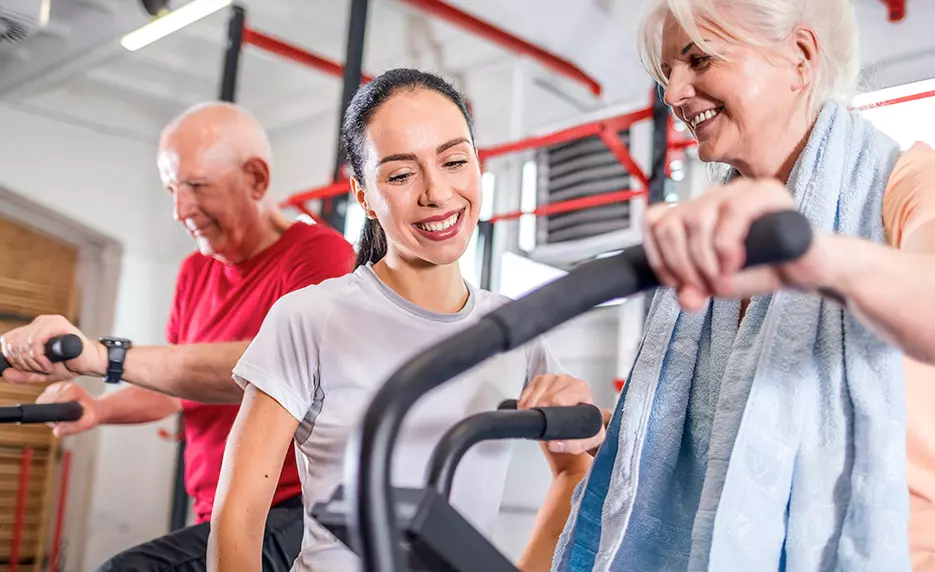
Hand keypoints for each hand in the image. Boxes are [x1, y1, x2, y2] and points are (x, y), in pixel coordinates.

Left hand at [0, 315, 105, 382]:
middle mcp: (40, 322)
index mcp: (35, 328)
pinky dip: (40, 359)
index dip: (11, 357)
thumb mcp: (40, 372)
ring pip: (24, 342)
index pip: (8, 339)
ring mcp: (50, 321)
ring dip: (33, 362)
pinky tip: (50, 365)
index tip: (26, 368)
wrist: (90, 363)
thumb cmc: (70, 364)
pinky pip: (36, 341)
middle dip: (23, 363)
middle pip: (14, 342)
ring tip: (46, 368)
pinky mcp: (58, 325)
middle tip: (38, 370)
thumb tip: (5, 373)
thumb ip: (22, 374)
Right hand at [36, 381, 101, 436]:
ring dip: (48, 410)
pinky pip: (42, 400)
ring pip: (41, 400)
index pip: (51, 402)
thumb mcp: (87, 423)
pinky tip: (59, 410)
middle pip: (44, 401)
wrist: (95, 409)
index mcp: (72, 390)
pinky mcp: (53, 388)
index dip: (53, 415)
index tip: (60, 421)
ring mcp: (58, 386)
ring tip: (63, 415)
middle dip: (50, 413)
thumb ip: (73, 428)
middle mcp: (64, 385)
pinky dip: (48, 407)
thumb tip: (56, 432)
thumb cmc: (92, 415)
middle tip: (62, 419)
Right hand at [519, 374, 604, 454]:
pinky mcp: (541, 379)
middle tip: (544, 427)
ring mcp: (553, 378)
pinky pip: (528, 389)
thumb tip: (555, 443)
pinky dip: (525, 402)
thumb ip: (574, 444)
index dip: (550, 414)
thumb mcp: (589, 439)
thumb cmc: (588, 425)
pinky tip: (531, 410)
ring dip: (531, 408)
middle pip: (544, 397)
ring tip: (539, 419)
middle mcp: (567, 381)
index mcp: (581, 390)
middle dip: (540, 413)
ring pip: (534, 392)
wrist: (583, 419)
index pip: (559, 399)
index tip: (548, 425)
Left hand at [643, 178, 833, 310]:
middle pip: (669, 224)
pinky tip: (735, 264)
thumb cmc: (763, 268)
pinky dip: (726, 247)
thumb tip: (685, 298)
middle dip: (680, 265)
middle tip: (703, 286)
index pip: (652, 220)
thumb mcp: (717, 285)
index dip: (657, 256)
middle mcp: (713, 196)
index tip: (676, 282)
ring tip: (723, 279)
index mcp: (695, 211)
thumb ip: (693, 290)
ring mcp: (739, 189)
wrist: (808, 269)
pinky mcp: (768, 192)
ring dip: (704, 261)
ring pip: (696, 219)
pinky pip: (731, 213)